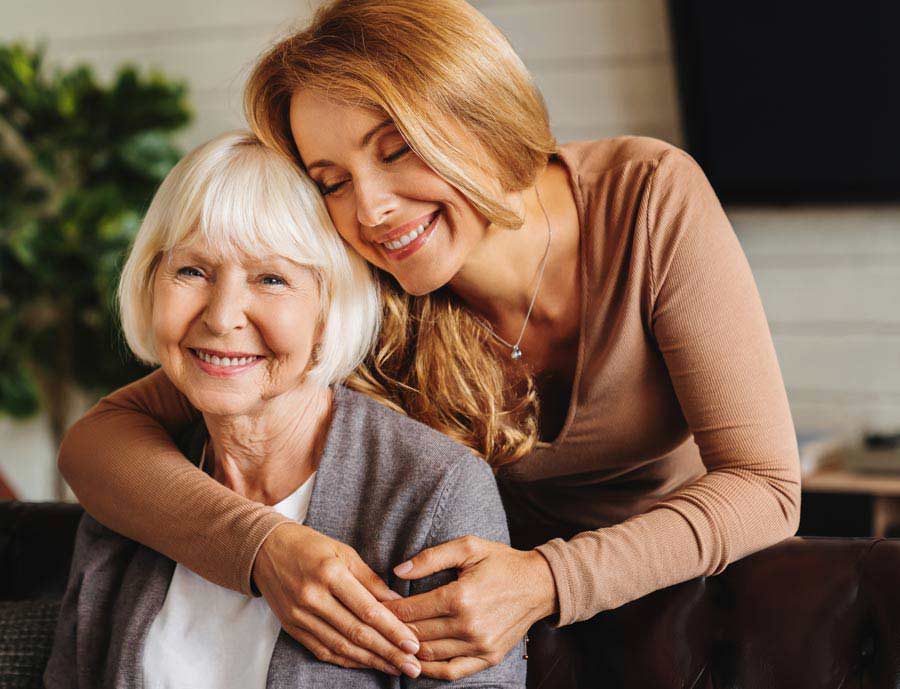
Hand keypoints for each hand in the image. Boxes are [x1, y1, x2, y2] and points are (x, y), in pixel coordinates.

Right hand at [252, 522, 422, 677]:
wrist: (264, 550)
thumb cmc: (310, 546)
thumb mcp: (343, 552)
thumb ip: (370, 580)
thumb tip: (397, 603)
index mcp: (329, 573)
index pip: (367, 609)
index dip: (392, 630)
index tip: (413, 644)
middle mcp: (313, 598)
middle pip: (356, 632)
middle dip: (388, 652)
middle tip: (412, 666)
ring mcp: (300, 616)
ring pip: (340, 646)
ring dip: (371, 661)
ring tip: (396, 668)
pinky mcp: (292, 628)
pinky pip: (323, 650)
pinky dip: (347, 660)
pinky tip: (367, 664)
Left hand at [383, 536, 557, 680]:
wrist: (540, 584)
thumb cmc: (501, 562)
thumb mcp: (468, 547)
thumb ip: (430, 558)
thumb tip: (397, 571)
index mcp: (460, 596)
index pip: (411, 611)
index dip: (388, 610)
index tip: (374, 607)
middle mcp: (468, 625)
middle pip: (416, 634)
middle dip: (392, 630)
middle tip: (375, 625)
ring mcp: (479, 645)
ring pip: (430, 654)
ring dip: (407, 650)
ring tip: (390, 642)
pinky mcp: (488, 657)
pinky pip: (451, 671)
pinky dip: (430, 670)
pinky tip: (416, 662)